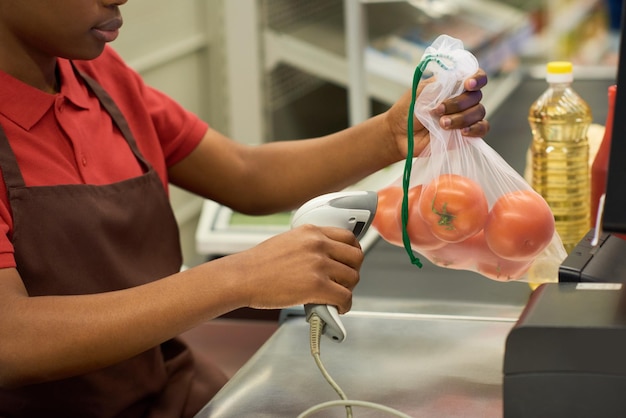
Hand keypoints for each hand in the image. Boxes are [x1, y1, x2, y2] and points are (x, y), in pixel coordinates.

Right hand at [226, 225, 362, 313]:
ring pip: (352, 278)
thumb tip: (326, 260)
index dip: (353, 253)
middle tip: (344, 281)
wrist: (242, 277)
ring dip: (348, 289)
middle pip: (356, 257)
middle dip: (353, 271)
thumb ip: (309, 246)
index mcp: (311, 231)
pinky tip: (337, 308)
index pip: (348, 237)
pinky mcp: (317, 286)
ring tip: (337, 296)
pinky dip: (345, 305)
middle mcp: (318, 244)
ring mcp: (318, 264)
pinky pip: (345, 297)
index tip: (350, 262)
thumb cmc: (259, 264)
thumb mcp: (288, 241)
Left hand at [385, 69, 488, 158]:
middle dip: (458, 103)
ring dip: (461, 118)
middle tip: (437, 110)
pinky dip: (475, 129)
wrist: (400, 133)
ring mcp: (466, 117)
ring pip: (479, 112)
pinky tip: (462, 132)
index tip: (467, 85)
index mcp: (454, 85)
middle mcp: (463, 99)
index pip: (476, 76)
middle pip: (476, 96)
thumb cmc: (408, 110)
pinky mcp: (466, 134)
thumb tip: (460, 79)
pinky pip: (482, 129)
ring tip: (441, 124)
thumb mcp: (420, 91)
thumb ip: (440, 84)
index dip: (477, 78)